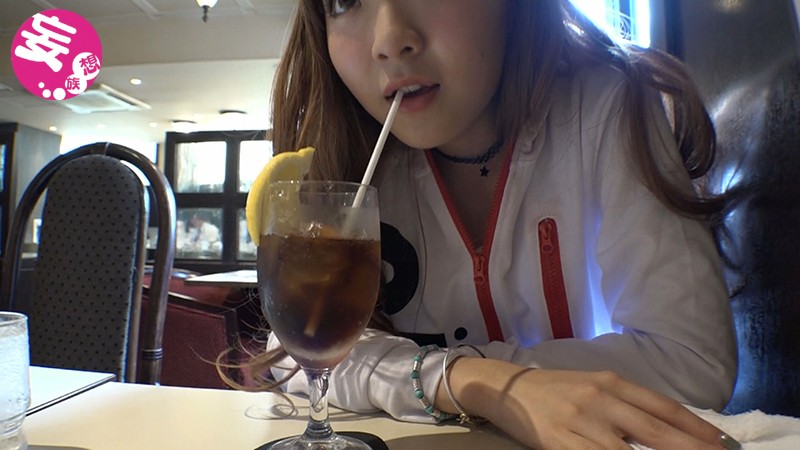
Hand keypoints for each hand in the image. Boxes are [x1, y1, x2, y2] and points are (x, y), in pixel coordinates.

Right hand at [440, 358, 733, 448]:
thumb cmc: (555, 389)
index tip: (721, 442)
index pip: (663, 407)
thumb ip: (626, 404)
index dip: (695, 427)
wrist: (508, 389)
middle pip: (655, 432)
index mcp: (611, 381)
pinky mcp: (561, 443)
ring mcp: (581, 423)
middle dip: (691, 448)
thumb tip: (667, 427)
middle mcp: (600, 400)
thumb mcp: (593, 386)